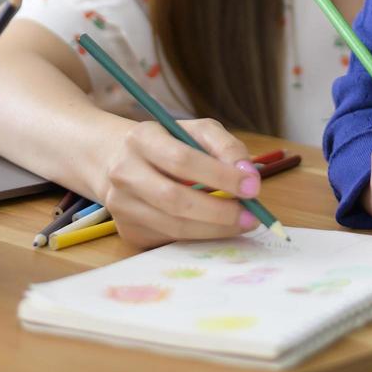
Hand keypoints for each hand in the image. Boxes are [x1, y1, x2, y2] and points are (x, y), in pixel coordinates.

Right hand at [99, 118, 262, 248]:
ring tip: (242, 223)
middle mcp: (125, 173)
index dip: (221, 176)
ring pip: (174, 227)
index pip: (182, 160)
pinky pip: (170, 239)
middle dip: (220, 211)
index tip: (253, 187)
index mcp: (142, 139)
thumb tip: (248, 175)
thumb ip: (226, 146)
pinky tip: (216, 228)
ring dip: (215, 229)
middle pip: (175, 200)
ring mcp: (122, 206)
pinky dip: (200, 237)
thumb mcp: (197, 131)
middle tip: (252, 216)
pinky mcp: (128, 231)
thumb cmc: (168, 143)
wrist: (118, 160)